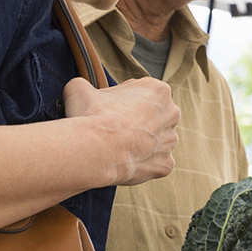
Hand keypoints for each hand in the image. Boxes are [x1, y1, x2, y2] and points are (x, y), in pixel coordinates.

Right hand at [63, 75, 179, 185]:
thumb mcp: (79, 88)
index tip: (111, 108)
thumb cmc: (91, 116)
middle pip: (154, 117)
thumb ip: (85, 85)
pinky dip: (143, 164)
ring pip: (156, 141)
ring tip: (119, 147)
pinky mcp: (166, 164)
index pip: (142, 93)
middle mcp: (172, 114)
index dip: (124, 101)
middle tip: (115, 128)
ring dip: (142, 143)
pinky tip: (126, 162)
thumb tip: (80, 89)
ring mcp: (171, 141)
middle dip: (138, 122)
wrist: (96, 149)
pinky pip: (156, 163)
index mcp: (158, 90)